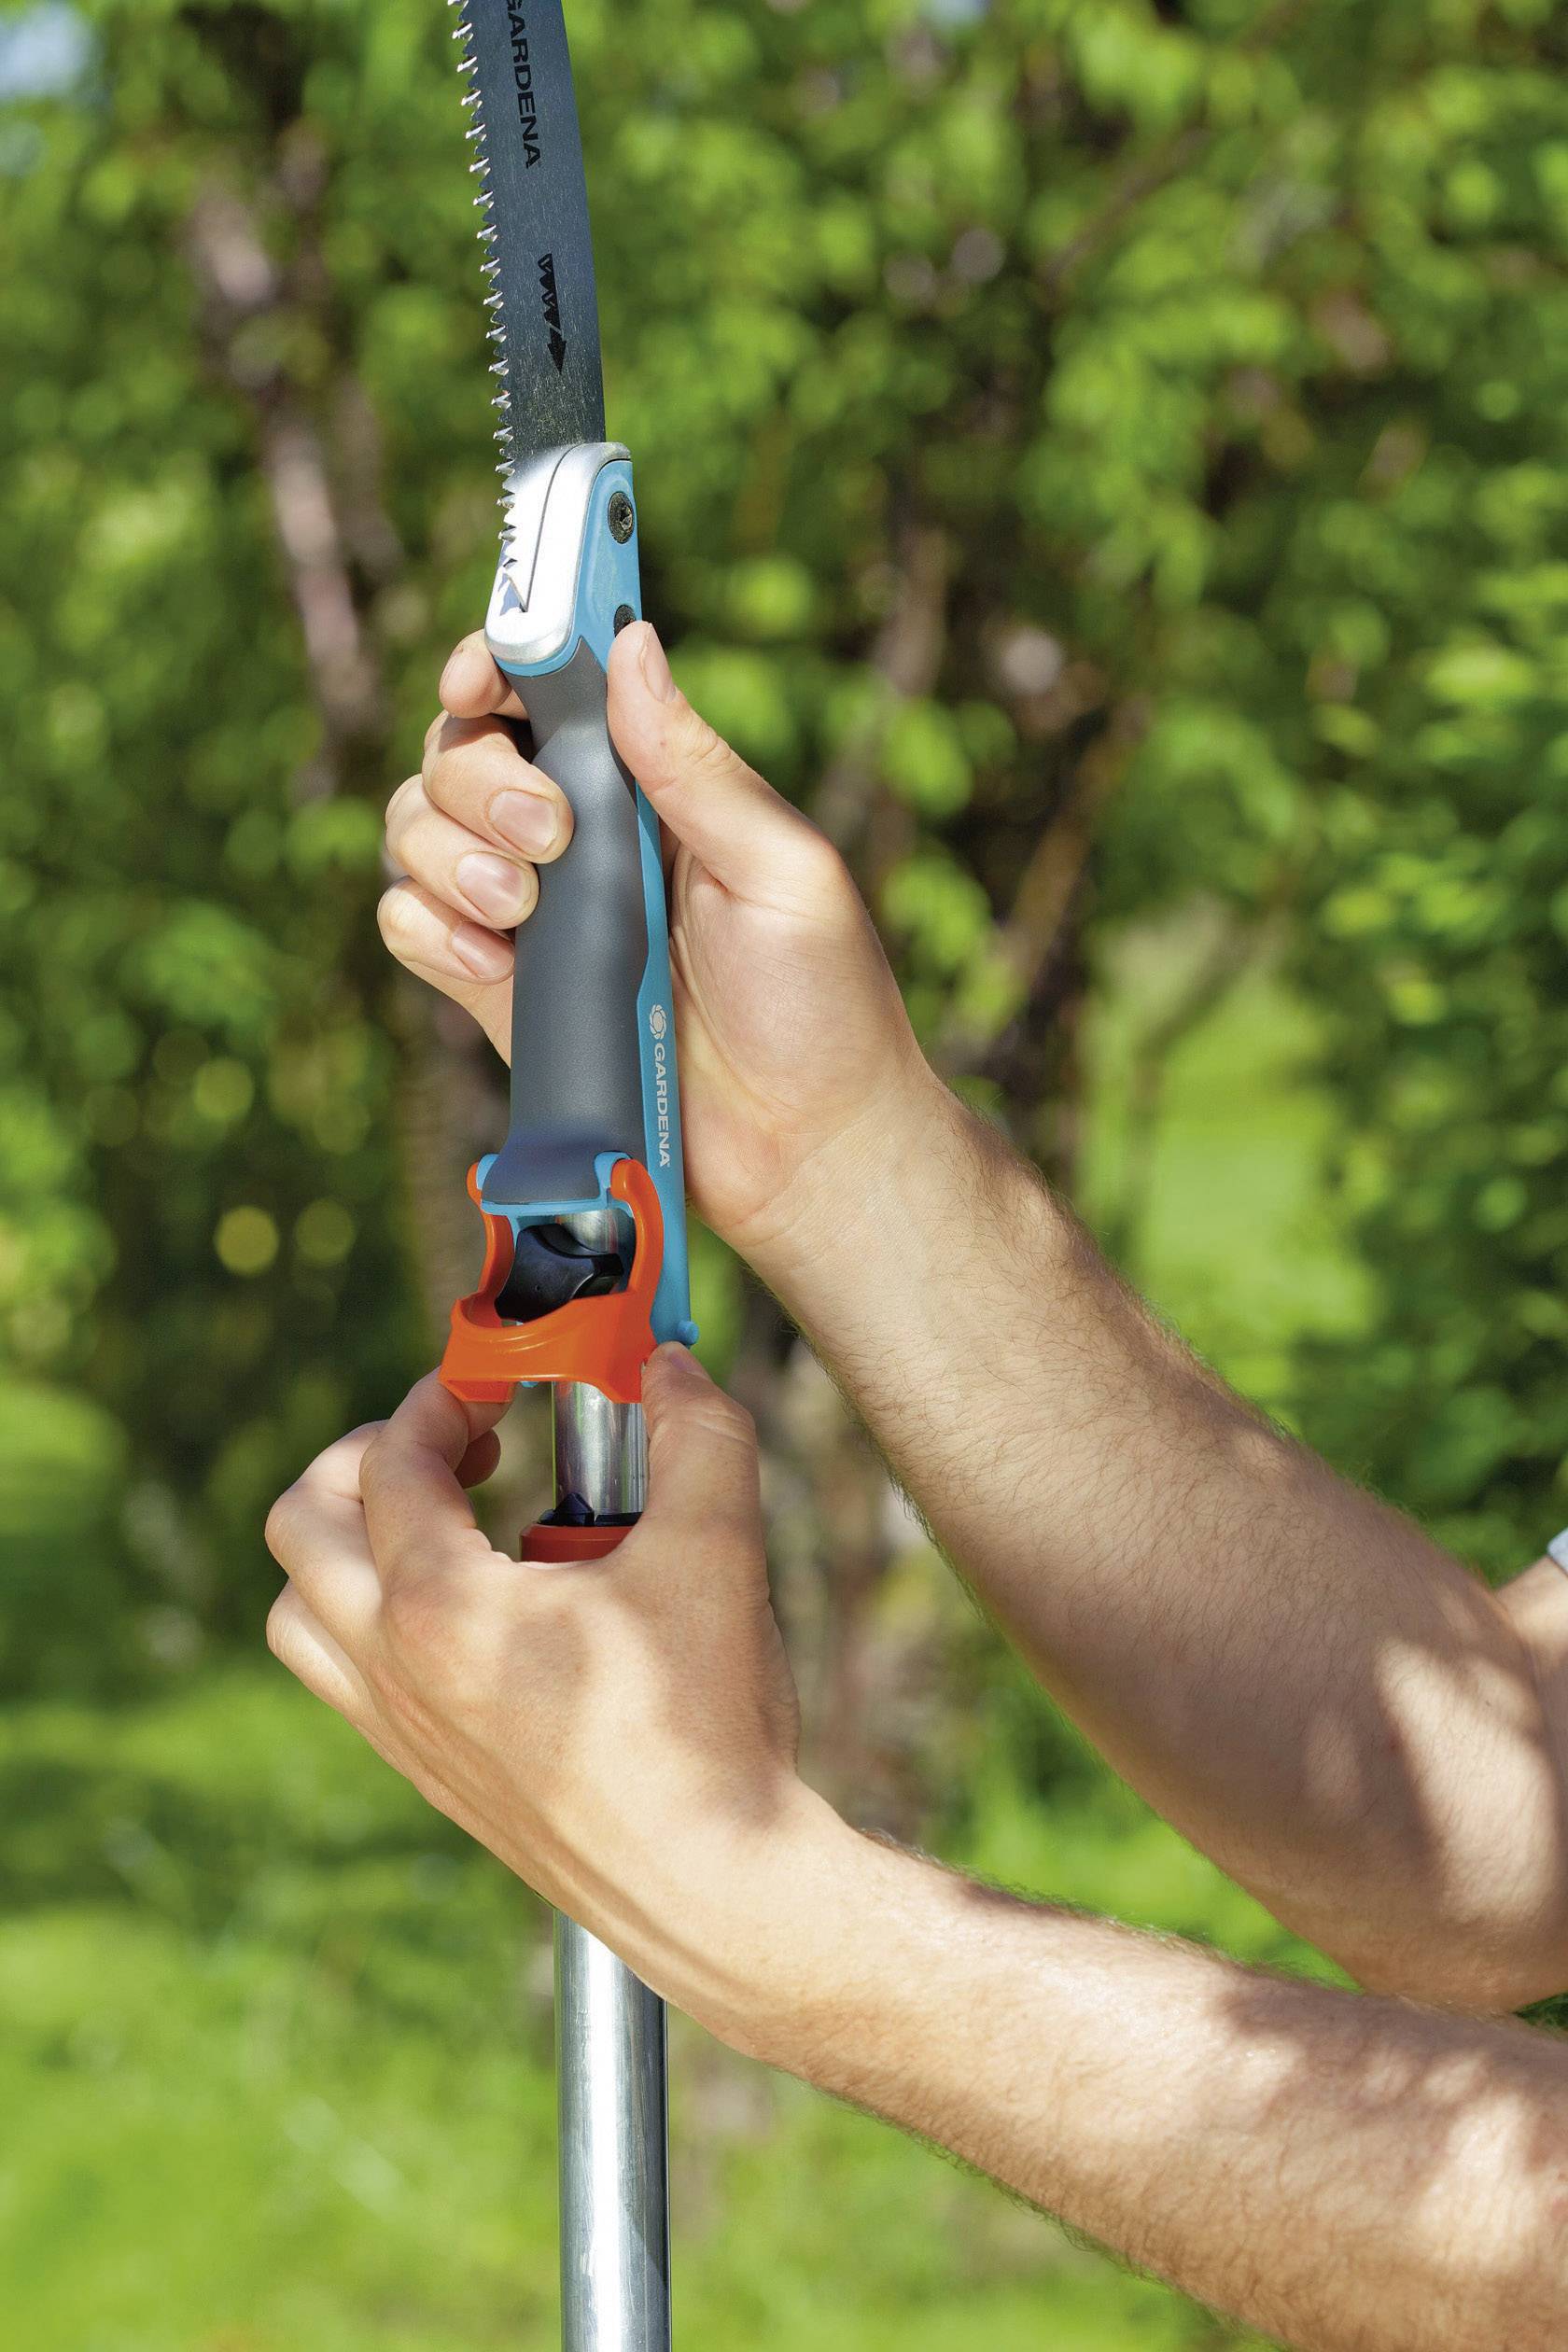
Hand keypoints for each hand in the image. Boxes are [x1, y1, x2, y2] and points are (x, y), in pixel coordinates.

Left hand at [264, 1345, 840, 2030]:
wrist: (715, 1888)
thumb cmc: (708, 1729)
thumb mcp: (717, 1552)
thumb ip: (699, 1434)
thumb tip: (669, 1364)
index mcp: (441, 1610)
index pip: (391, 1460)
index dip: (443, 1397)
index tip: (499, 1382)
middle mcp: (395, 1671)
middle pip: (300, 1526)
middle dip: (364, 1459)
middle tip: (454, 1444)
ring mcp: (401, 1731)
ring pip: (302, 1611)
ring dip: (350, 1545)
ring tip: (444, 1521)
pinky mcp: (428, 1775)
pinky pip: (344, 1676)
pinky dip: (374, 1617)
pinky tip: (477, 1608)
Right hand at [379, 621, 939, 1266]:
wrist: (801, 1152)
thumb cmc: (821, 1006)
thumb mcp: (782, 870)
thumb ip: (696, 765)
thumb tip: (630, 640)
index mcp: (653, 786)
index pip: (548, 687)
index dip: (497, 660)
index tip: (479, 677)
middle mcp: (581, 835)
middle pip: (461, 750)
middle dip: (478, 776)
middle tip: (550, 836)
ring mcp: (533, 913)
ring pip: (417, 827)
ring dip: (446, 850)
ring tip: (519, 908)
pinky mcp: (502, 991)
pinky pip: (410, 924)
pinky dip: (427, 928)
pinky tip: (491, 964)